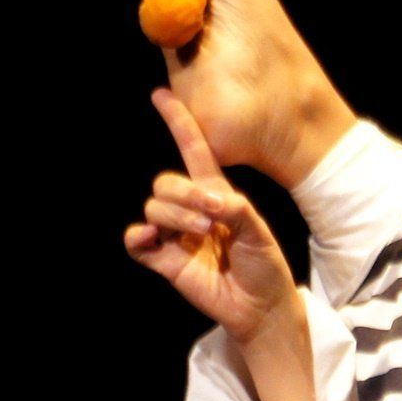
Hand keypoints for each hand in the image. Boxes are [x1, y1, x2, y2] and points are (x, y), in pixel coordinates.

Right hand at [124, 89, 299, 343]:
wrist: (261, 306)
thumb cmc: (264, 265)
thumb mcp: (258, 231)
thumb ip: (234, 209)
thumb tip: (205, 202)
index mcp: (216, 194)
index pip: (193, 151)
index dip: (179, 123)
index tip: (162, 94)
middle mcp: (191, 210)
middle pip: (165, 182)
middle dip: (183, 194)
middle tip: (211, 218)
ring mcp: (175, 234)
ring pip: (154, 207)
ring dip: (176, 217)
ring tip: (203, 235)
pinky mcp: (164, 260)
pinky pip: (136, 240)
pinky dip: (139, 235)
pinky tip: (153, 237)